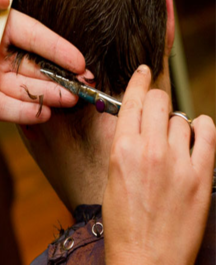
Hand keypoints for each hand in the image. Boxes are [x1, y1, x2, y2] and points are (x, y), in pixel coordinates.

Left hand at [0, 0, 84, 123]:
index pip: (36, 39)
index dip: (59, 50)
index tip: (80, 62)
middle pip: (37, 69)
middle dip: (61, 79)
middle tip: (83, 87)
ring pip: (25, 91)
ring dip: (48, 97)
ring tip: (69, 101)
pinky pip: (3, 108)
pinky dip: (23, 112)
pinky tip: (43, 114)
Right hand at [103, 65, 215, 264]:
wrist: (146, 257)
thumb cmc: (124, 221)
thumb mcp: (112, 175)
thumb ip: (125, 143)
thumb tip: (137, 123)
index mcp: (122, 149)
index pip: (133, 101)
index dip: (139, 81)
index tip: (144, 72)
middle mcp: (150, 150)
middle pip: (158, 101)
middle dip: (156, 98)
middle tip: (155, 105)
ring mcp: (178, 162)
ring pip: (181, 117)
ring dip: (174, 122)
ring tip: (170, 139)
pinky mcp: (201, 176)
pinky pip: (206, 133)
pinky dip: (201, 127)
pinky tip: (194, 133)